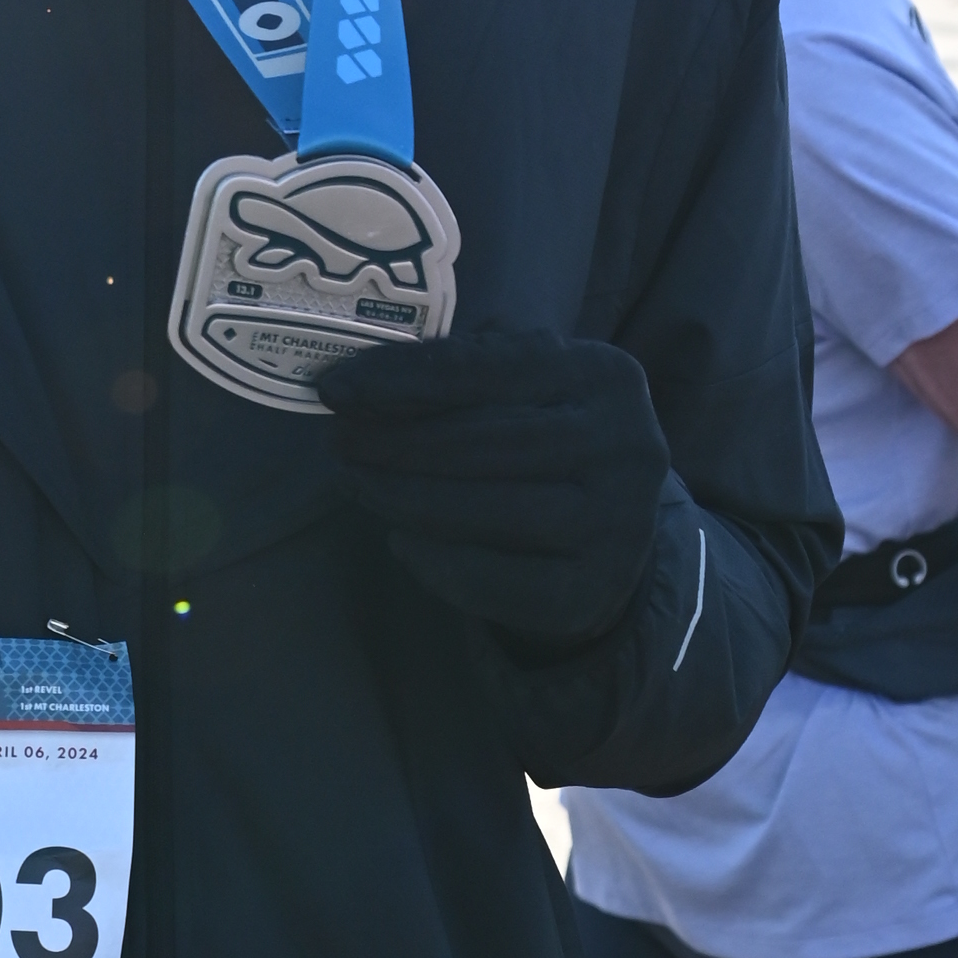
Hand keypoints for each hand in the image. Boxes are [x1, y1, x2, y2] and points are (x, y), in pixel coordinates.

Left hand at [315, 318, 669, 651]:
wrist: (615, 535)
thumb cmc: (549, 439)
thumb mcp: (528, 385)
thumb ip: (461, 367)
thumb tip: (357, 375)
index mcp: (604, 375)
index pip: (482, 369)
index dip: (399, 378)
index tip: (333, 388)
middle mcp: (624, 445)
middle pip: (480, 442)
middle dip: (393, 442)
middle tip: (337, 443)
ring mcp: (616, 524)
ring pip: (483, 511)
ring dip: (401, 498)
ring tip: (357, 484)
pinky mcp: (591, 589)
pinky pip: (491, 578)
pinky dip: (434, 560)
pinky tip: (401, 541)